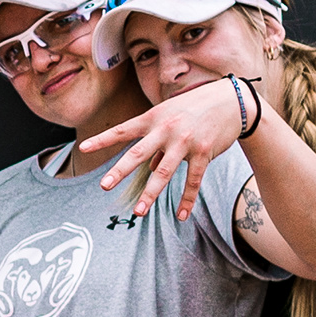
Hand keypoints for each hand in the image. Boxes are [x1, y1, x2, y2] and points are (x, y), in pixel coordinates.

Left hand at [69, 75, 242, 220]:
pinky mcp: (204, 152)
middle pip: (138, 153)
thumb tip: (150, 167)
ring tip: (139, 211)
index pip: (123, 130)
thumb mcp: (170, 116)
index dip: (102, 140)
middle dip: (120, 171)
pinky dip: (187, 200)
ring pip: (164, 171)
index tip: (83, 148)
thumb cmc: (195, 107)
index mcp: (154, 118)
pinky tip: (180, 215)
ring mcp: (185, 141)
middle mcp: (166, 129)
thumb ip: (156, 141)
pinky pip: (193, 180)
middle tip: (104, 186)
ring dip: (151, 193)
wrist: (232, 100)